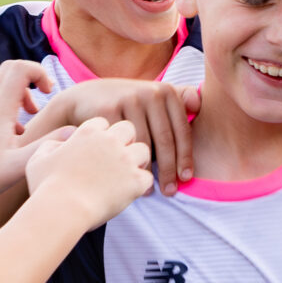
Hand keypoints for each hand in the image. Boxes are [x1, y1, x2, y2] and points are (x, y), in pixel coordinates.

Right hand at [24, 116, 153, 224]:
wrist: (61, 210)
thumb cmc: (45, 187)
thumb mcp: (38, 159)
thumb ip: (50, 145)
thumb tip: (60, 145)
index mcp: (88, 132)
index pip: (103, 122)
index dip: (101, 135)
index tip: (96, 150)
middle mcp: (110, 141)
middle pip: (128, 129)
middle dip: (124, 141)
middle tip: (116, 159)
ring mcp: (125, 160)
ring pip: (144, 150)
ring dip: (137, 161)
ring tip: (126, 176)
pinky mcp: (135, 181)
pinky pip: (148, 177)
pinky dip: (141, 185)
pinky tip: (130, 192)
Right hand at [25, 78, 199, 193]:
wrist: (82, 99)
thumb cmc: (123, 106)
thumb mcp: (149, 97)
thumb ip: (175, 98)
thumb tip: (199, 101)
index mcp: (164, 91)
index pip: (181, 130)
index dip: (186, 157)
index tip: (186, 178)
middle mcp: (149, 92)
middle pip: (165, 140)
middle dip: (170, 170)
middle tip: (172, 191)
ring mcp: (127, 100)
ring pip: (145, 145)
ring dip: (151, 172)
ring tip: (154, 191)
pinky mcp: (108, 111)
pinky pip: (123, 146)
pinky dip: (129, 166)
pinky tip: (131, 179)